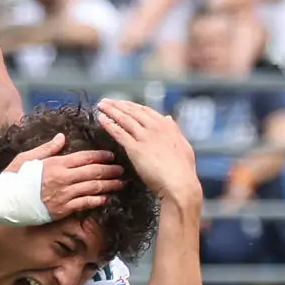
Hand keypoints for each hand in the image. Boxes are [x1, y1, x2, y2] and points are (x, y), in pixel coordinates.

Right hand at [2, 133, 124, 219]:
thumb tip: (62, 137)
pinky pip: (85, 204)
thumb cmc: (13, 178)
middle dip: (110, 170)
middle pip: (93, 172)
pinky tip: (106, 198)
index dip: (101, 156)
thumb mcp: (28, 157)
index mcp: (56, 163)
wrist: (3, 201)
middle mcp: (63, 178)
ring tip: (120, 183)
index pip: (85, 157)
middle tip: (122, 169)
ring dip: (109, 185)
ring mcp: (64, 195)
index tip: (111, 156)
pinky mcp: (62, 209)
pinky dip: (97, 200)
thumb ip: (48, 148)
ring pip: (93, 188)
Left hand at [90, 96, 201, 210]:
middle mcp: (155, 127)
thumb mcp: (183, 145)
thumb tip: (168, 118)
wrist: (179, 183)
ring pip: (124, 119)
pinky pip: (119, 133)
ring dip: (111, 110)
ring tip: (101, 105)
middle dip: (118, 104)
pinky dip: (109, 124)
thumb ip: (174, 130)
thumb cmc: (183, 170)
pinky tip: (101, 119)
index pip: (145, 111)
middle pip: (132, 111)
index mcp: (167, 126)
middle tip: (106, 101)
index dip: (132, 106)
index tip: (122, 103)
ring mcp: (144, 137)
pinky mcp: (135, 149)